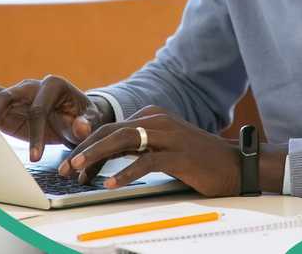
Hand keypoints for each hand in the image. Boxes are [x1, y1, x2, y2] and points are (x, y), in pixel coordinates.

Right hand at [0, 75, 107, 161]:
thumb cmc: (84, 116)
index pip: (39, 109)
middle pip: (8, 95)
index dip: (36, 133)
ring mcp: (16, 94)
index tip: (36, 157)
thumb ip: (86, 123)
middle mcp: (31, 86)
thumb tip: (80, 127)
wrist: (76, 116)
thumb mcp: (91, 119)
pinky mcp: (6, 106)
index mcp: (53, 85)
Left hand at [59, 105, 241, 196]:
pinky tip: (111, 183)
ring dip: (96, 156)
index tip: (71, 164)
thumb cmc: (196, 159)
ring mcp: (167, 136)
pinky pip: (145, 162)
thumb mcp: (161, 147)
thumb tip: (102, 161)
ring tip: (78, 170)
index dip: (88, 145)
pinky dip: (125, 172)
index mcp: (150, 116)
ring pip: (123, 141)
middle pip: (111, 132)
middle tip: (65, 168)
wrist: (236, 164)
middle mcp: (156, 120)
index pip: (110, 128)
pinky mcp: (178, 154)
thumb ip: (136, 147)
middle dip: (84, 150)